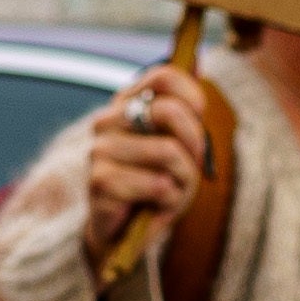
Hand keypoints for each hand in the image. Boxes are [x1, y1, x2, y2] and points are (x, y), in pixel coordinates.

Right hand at [81, 70, 202, 264]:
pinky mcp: (101, 182)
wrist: (126, 233)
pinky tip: (155, 207)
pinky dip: (170, 201)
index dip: (193, 96)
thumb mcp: (181, 146)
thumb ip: (186, 113)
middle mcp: (106, 122)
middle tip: (192, 166)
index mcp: (126, 106)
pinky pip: (159, 185)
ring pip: (169, 152)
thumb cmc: (157, 184)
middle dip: (195, 143)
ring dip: (184, 179)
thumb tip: (199, 68)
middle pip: (170, 111)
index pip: (163, 76)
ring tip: (171, 191)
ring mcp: (99, 151)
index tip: (200, 120)